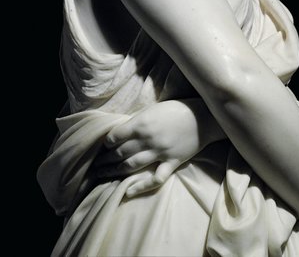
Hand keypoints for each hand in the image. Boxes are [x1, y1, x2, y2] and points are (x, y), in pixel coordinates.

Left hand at [94, 100, 210, 196]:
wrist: (204, 117)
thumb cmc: (178, 108)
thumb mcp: (154, 109)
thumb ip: (138, 121)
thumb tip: (122, 131)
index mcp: (142, 123)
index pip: (115, 136)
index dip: (106, 143)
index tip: (102, 146)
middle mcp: (148, 139)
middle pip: (120, 152)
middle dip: (105, 159)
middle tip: (94, 166)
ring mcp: (160, 153)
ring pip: (131, 165)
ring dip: (114, 171)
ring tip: (102, 174)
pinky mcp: (172, 162)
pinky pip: (154, 178)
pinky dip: (140, 186)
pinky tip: (128, 191)